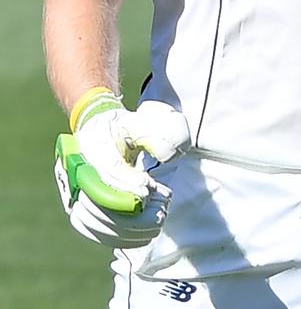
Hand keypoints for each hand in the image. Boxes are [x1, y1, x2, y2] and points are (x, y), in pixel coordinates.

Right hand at [54, 89, 190, 246]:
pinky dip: (118, 237)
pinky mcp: (77, 208)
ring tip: (156, 222)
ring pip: (95, 221)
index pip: (108, 172)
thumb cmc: (119, 128)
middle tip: (160, 213)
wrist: (95, 131)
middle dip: (131, 214)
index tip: (149, 191)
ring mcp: (73, 192)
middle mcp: (77, 172)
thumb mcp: (136, 123)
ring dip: (127, 229)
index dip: (128, 185)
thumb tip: (167, 156)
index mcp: (91, 145)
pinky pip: (94, 230)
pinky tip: (142, 236)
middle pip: (99, 203)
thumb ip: (152, 135)